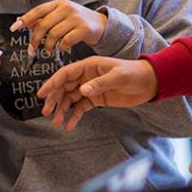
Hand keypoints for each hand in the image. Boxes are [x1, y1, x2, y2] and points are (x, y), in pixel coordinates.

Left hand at [10, 0, 107, 54]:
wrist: (101, 24)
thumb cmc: (77, 20)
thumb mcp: (60, 15)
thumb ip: (43, 18)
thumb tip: (21, 21)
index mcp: (59, 3)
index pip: (38, 10)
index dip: (25, 19)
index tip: (14, 27)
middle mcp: (67, 8)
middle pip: (43, 25)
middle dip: (35, 39)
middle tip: (32, 49)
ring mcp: (76, 18)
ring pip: (53, 34)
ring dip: (48, 45)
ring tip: (48, 49)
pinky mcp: (84, 29)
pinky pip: (66, 41)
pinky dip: (61, 47)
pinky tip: (62, 48)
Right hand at [36, 56, 157, 130]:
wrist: (149, 83)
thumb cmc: (134, 74)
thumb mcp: (118, 77)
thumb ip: (99, 83)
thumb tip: (82, 91)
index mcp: (89, 66)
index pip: (66, 74)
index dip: (52, 83)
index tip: (42, 94)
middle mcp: (86, 76)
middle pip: (64, 87)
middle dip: (54, 99)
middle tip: (47, 112)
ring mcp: (90, 88)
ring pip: (70, 99)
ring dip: (62, 109)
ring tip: (56, 122)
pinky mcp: (96, 99)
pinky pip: (81, 107)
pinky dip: (74, 116)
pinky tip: (69, 125)